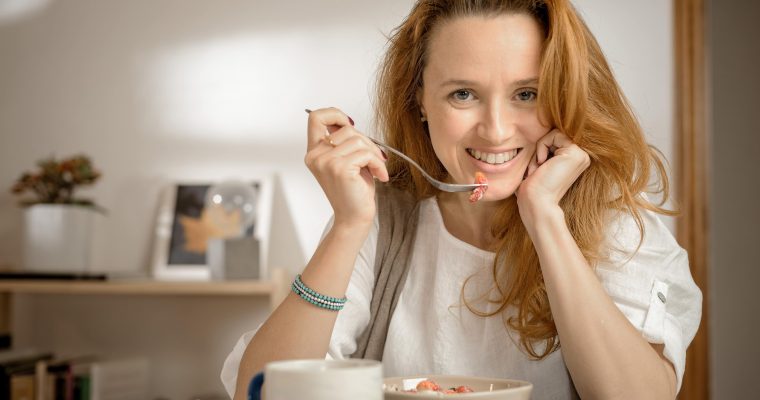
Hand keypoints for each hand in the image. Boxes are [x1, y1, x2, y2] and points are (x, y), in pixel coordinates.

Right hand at [304, 107, 388, 228]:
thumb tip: (349, 122)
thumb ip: (343, 142)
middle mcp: (315, 156)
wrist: (354, 218)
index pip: (315, 117)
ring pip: (358, 140)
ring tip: (377, 168)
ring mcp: (326, 162)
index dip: (334, 113)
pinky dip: (378, 163)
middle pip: (346, 128)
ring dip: (374, 153)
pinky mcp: (340, 169)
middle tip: (375, 158)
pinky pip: (365, 153)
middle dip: (367, 141)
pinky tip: (380, 175)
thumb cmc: (354, 190)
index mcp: (314, 152)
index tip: (349, 124)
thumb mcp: (346, 160)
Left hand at [516, 129, 590, 226]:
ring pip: (553, 134)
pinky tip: (542, 164)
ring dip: (539, 151)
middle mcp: (581, 157)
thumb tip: (537, 130)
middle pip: (554, 136)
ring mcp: (581, 155)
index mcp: (574, 161)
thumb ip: (545, 151)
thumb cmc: (533, 190)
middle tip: (535, 170)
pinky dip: (541, 147)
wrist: (537, 204)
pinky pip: (554, 135)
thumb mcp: (539, 166)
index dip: (539, 152)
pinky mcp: (576, 153)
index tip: (536, 170)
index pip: (554, 140)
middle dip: (539, 151)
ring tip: (537, 169)